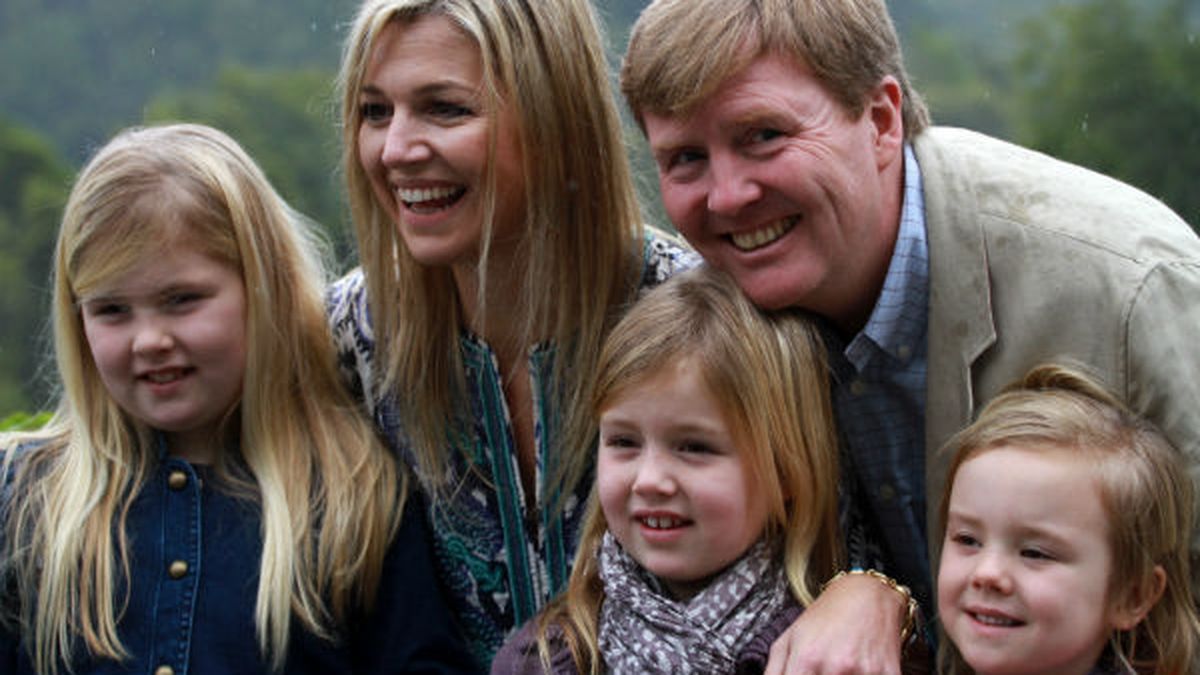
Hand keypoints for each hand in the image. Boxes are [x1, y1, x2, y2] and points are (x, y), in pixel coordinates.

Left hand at [764, 573, 904, 674]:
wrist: (867, 595)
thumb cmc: (825, 617)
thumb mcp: (789, 638)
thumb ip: (774, 671)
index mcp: (807, 658)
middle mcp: (836, 666)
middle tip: (822, 671)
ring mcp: (865, 672)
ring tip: (839, 670)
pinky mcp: (889, 674)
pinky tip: (857, 670)